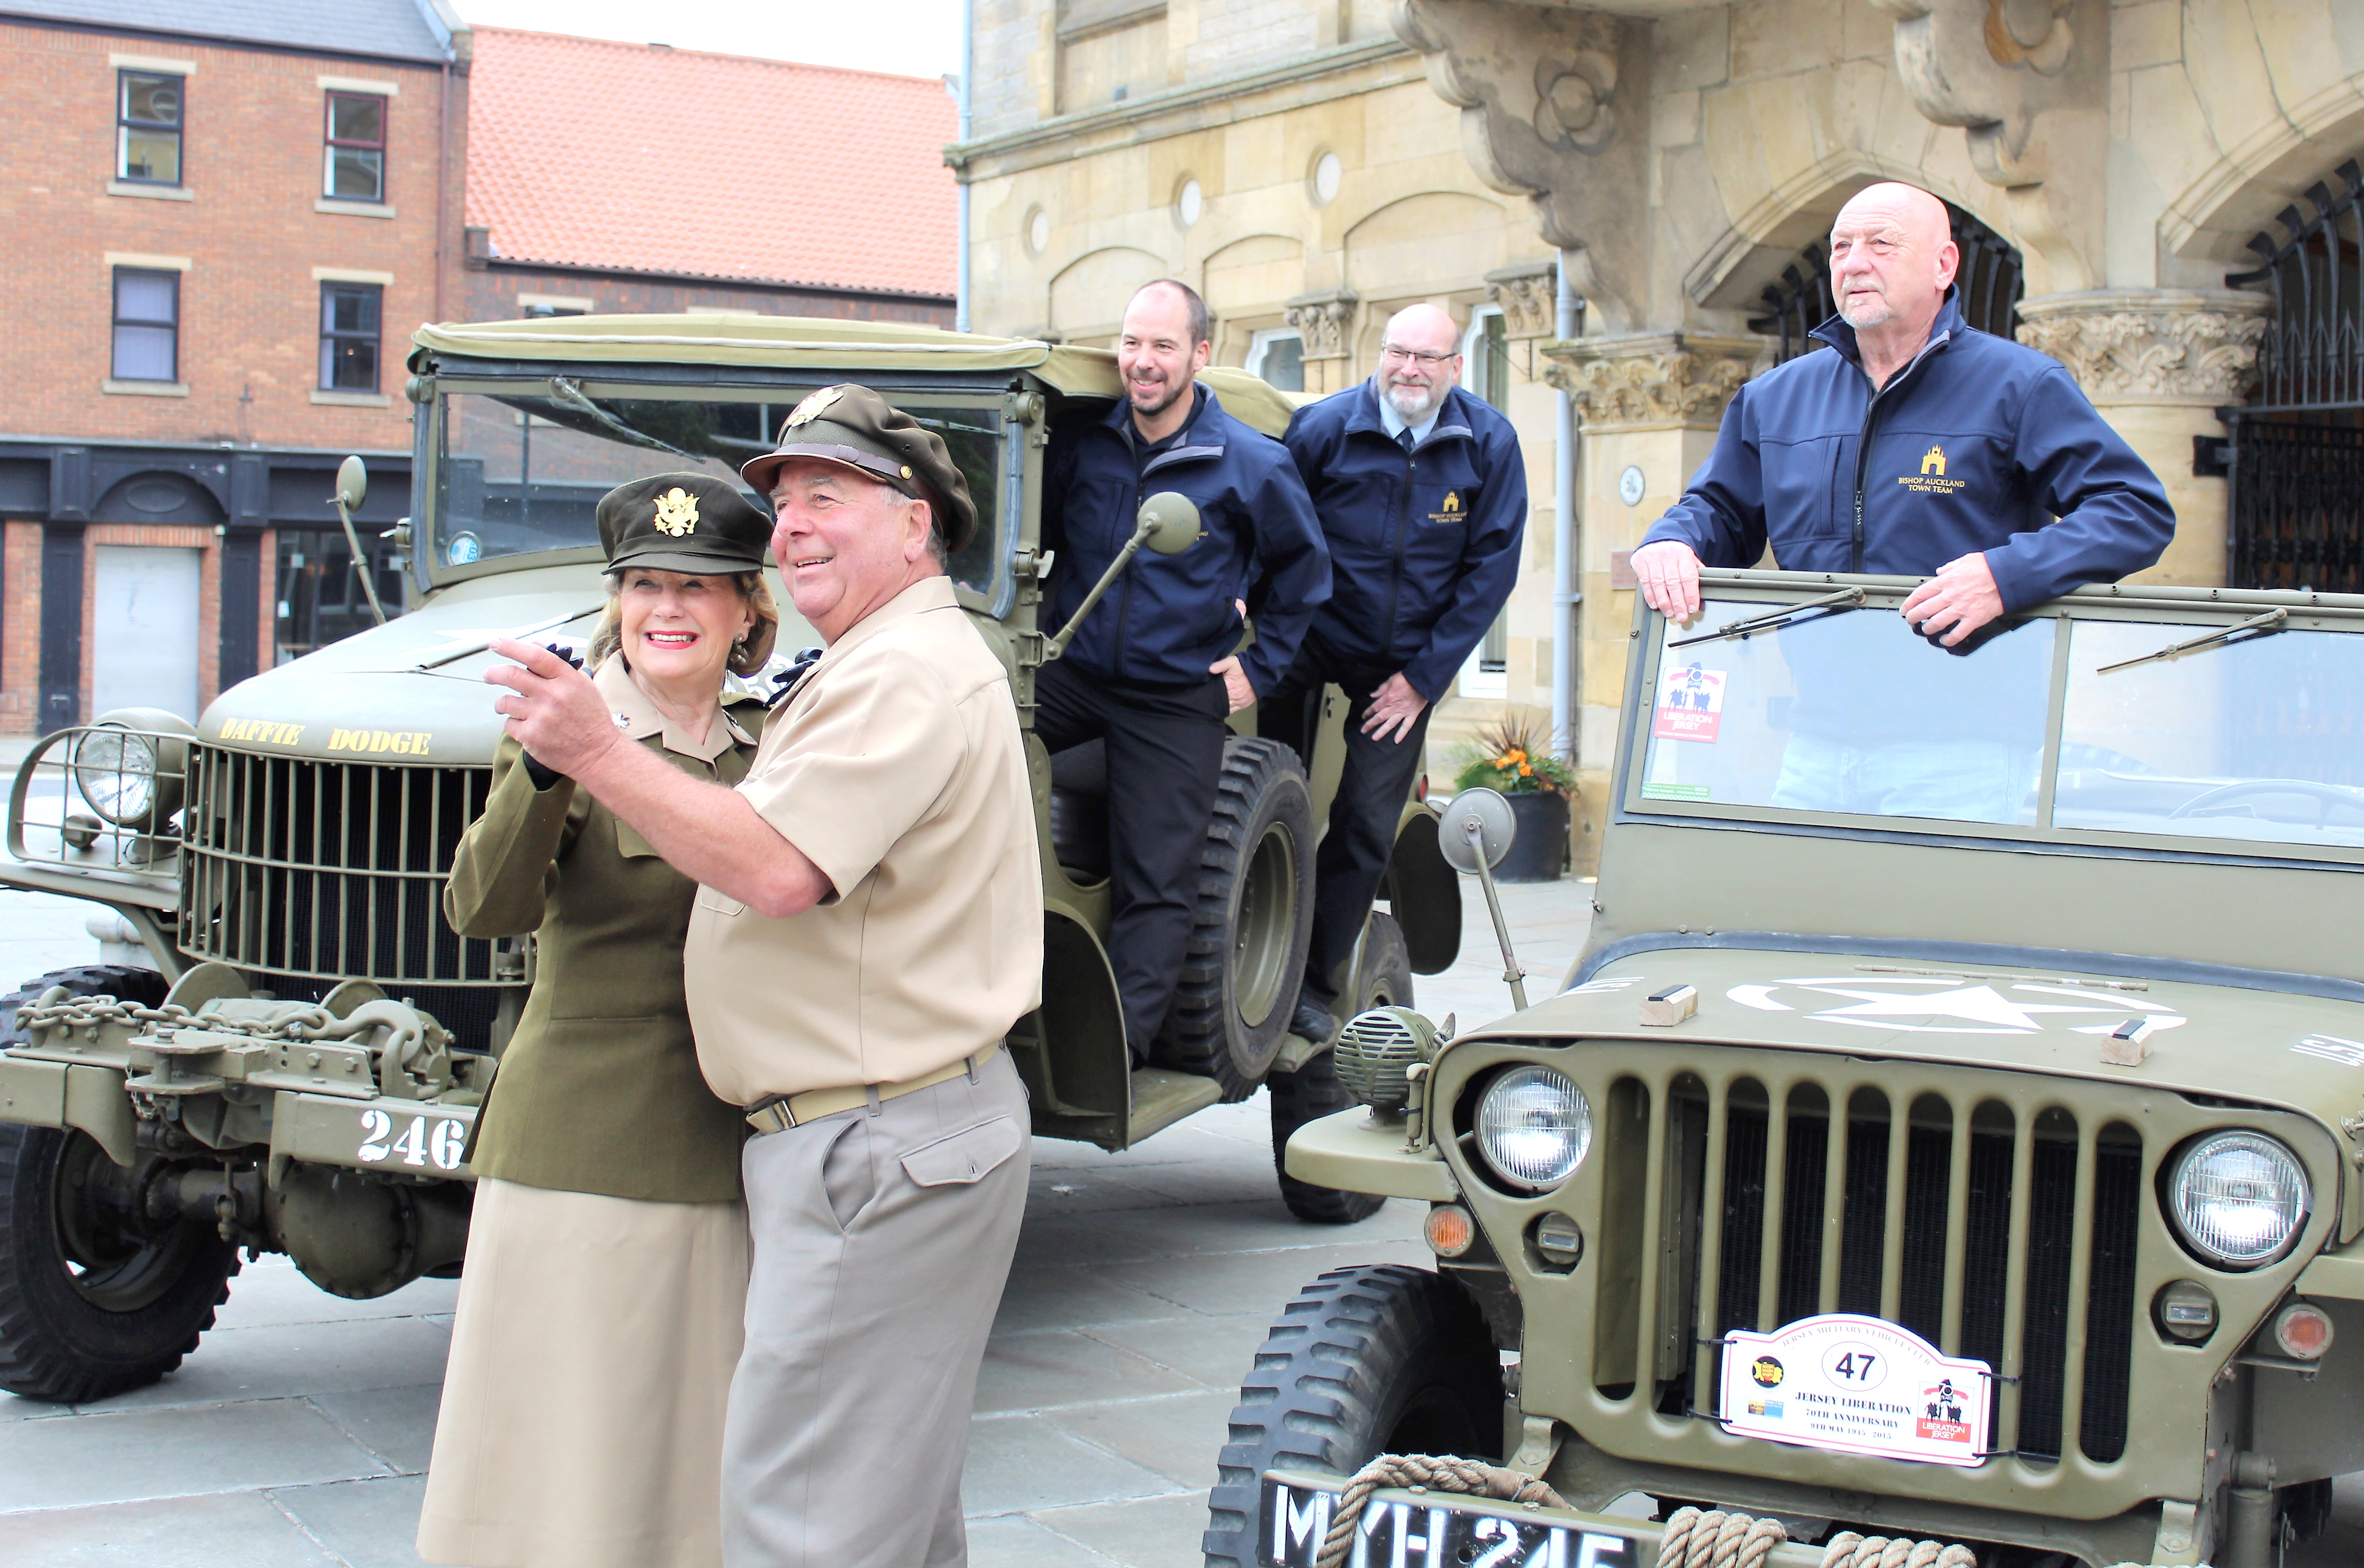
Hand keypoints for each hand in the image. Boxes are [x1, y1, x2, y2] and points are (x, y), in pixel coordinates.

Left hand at [484, 637, 626, 776]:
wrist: (598, 754)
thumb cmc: (591, 719)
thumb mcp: (584, 685)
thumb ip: (560, 664)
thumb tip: (535, 644)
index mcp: (568, 680)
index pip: (534, 656)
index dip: (511, 646)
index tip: (495, 643)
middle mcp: (553, 695)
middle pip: (511, 675)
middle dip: (493, 673)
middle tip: (489, 675)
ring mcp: (541, 716)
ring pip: (505, 701)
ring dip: (501, 702)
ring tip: (506, 705)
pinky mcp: (531, 736)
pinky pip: (509, 724)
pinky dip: (513, 724)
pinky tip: (525, 726)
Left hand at [1210, 655, 1255, 713]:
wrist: (1260, 672)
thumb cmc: (1245, 667)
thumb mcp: (1232, 661)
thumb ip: (1220, 664)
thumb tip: (1209, 669)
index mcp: (1229, 685)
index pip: (1214, 693)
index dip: (1208, 694)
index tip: (1203, 693)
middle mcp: (1234, 696)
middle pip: (1218, 703)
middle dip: (1212, 701)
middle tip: (1206, 699)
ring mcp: (1239, 702)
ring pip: (1225, 708)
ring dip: (1219, 706)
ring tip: (1213, 703)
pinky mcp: (1243, 705)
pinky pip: (1232, 710)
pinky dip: (1227, 709)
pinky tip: (1222, 706)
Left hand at [1360, 673, 1428, 744]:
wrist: (1422, 680)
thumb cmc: (1406, 678)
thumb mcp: (1391, 680)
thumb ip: (1381, 689)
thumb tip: (1372, 696)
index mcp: (1388, 698)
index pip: (1375, 707)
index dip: (1368, 712)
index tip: (1363, 717)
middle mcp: (1394, 707)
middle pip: (1380, 717)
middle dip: (1370, 724)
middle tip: (1363, 731)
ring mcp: (1403, 712)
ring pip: (1390, 724)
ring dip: (1382, 731)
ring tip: (1374, 738)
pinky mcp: (1413, 714)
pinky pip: (1407, 726)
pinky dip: (1402, 733)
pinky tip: (1396, 741)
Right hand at [1631, 540, 1703, 623]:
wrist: (1660, 538)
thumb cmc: (1677, 554)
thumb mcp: (1689, 559)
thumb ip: (1695, 574)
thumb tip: (1701, 594)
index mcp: (1683, 554)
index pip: (1688, 577)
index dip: (1691, 595)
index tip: (1692, 608)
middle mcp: (1668, 555)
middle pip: (1673, 583)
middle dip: (1678, 603)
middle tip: (1681, 616)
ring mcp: (1653, 558)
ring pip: (1658, 584)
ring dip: (1664, 602)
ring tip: (1670, 614)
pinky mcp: (1640, 562)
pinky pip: (1645, 583)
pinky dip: (1650, 596)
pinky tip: (1656, 605)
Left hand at [1899, 552, 2003, 647]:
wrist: (2008, 575)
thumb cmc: (1989, 567)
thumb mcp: (1965, 560)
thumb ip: (1949, 567)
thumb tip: (1939, 571)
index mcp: (1946, 581)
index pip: (1920, 594)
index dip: (1909, 604)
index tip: (1905, 609)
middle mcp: (1950, 596)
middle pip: (1923, 610)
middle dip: (1913, 617)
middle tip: (1910, 620)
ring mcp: (1961, 609)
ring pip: (1936, 623)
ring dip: (1928, 628)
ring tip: (1926, 629)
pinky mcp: (1974, 619)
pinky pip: (1957, 634)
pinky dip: (1949, 639)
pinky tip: (1945, 640)